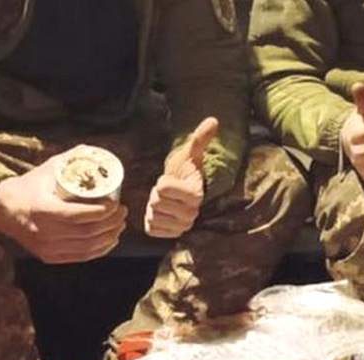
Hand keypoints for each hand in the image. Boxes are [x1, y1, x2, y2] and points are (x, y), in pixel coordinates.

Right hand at [0, 150, 127, 263]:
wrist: (2, 209)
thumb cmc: (28, 187)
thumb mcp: (47, 170)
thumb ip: (71, 160)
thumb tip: (95, 153)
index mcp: (42, 209)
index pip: (79, 215)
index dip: (102, 212)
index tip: (116, 204)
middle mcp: (44, 232)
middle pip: (87, 232)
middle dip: (111, 223)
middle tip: (122, 212)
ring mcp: (46, 247)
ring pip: (87, 248)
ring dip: (109, 237)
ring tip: (119, 225)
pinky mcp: (49, 257)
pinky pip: (80, 257)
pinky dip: (99, 250)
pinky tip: (110, 240)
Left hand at [144, 117, 218, 237]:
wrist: (183, 190)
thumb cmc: (185, 171)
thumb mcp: (191, 153)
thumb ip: (200, 138)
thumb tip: (213, 120)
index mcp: (195, 195)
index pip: (163, 188)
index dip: (163, 182)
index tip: (173, 181)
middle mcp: (191, 215)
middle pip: (156, 202)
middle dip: (158, 195)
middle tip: (168, 192)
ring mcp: (180, 227)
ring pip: (152, 215)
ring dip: (154, 208)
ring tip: (166, 203)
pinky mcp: (169, 235)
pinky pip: (150, 228)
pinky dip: (151, 220)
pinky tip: (161, 214)